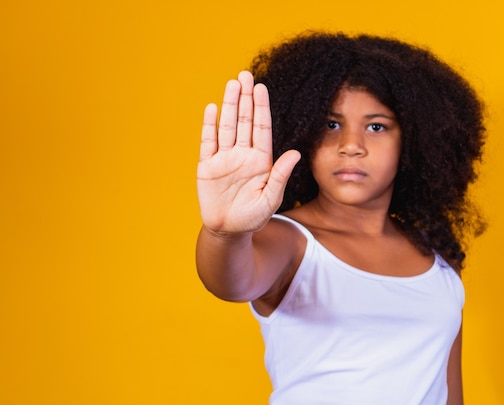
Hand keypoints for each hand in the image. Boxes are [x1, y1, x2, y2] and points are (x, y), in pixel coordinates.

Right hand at [197, 71, 300, 233]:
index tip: (261, 88)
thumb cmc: (252, 217)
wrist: (228, 230)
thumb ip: (280, 176)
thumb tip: (296, 154)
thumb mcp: (270, 199)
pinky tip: (212, 108)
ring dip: (229, 105)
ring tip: (232, 84)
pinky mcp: (207, 166)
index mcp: (261, 160)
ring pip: (227, 126)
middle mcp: (243, 154)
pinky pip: (208, 142)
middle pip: (244, 121)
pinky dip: (210, 125)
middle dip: (245, 98)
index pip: (261, 128)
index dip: (261, 108)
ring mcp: (224, 158)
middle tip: (246, 74)